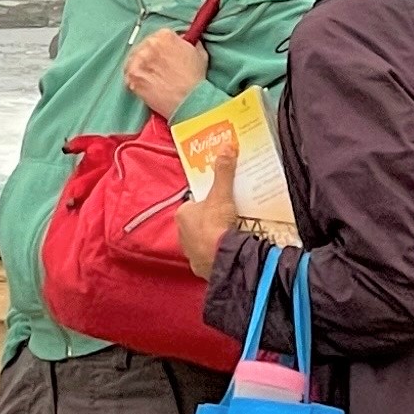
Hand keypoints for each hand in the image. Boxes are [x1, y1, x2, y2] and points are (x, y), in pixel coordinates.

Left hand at [125, 33, 207, 114]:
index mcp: (165, 36)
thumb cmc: (195, 80)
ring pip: (133, 60)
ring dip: (140, 67)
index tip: (162, 54)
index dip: (161, 47)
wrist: (188, 101)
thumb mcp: (199, 53)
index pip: (158, 36)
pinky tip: (144, 85)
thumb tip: (184, 40)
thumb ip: (189, 42)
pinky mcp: (132, 76)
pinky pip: (128, 75)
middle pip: (143, 47)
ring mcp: (138, 61)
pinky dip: (134, 80)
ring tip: (150, 77)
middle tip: (156, 68)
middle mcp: (149, 45)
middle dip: (149, 56)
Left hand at [178, 132, 238, 277]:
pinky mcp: (200, 266)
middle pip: (199, 222)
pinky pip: (209, 256)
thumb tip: (226, 146)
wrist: (222, 259)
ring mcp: (190, 252)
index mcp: (182, 214)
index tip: (222, 202)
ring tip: (232, 234)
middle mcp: (181, 233)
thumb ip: (224, 171)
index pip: (194, 204)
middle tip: (230, 217)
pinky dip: (217, 253)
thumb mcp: (222, 194)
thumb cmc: (216, 224)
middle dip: (211, 220)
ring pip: (202, 240)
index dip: (208, 202)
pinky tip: (229, 250)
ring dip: (214, 237)